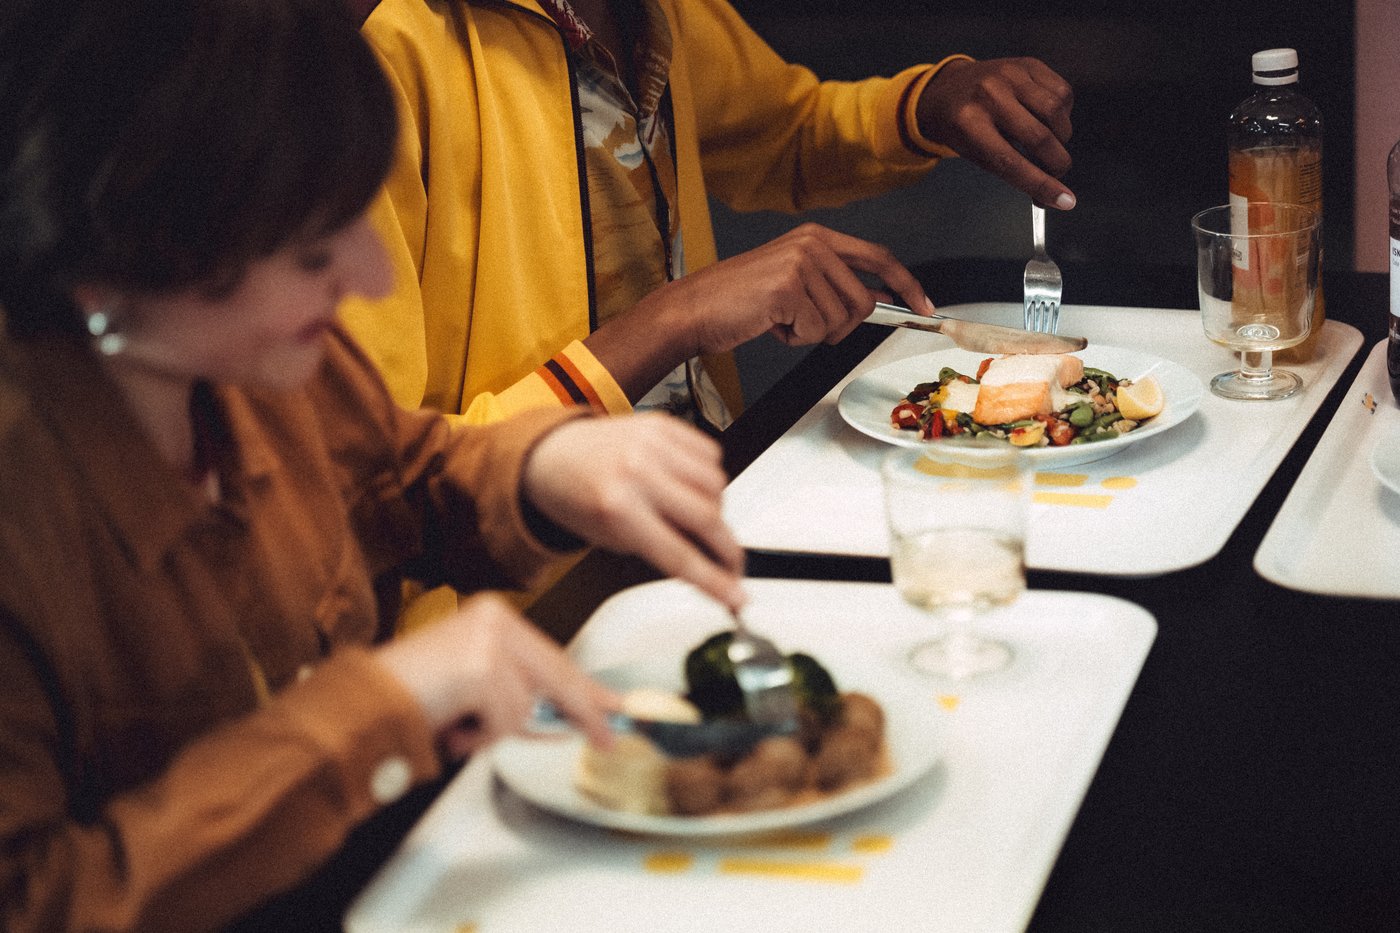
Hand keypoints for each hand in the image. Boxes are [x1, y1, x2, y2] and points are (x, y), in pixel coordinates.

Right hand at [376, 592, 618, 758]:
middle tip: (608, 737)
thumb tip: (565, 716)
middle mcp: (495, 621)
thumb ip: (517, 690)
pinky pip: (504, 722)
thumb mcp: (474, 684)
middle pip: (558, 676)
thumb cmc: (409, 695)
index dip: (587, 687)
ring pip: (526, 709)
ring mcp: (488, 642)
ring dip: (495, 733)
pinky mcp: (481, 668)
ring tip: (460, 728)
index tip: (612, 704)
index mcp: (494, 617)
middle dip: (584, 713)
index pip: (555, 656)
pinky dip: (480, 738)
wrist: (362, 702)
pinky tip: (454, 729)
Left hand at [521, 413, 745, 608]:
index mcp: (617, 507)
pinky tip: (690, 485)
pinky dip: (710, 476)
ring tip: (696, 516)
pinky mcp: (663, 424)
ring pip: (718, 484)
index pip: (679, 555)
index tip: (736, 597)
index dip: (714, 581)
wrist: (553, 454)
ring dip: (717, 509)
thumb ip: (661, 550)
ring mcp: (652, 443)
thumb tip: (710, 565)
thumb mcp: (613, 539)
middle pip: (708, 518)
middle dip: (728, 550)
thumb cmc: (578, 500)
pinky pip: (712, 454)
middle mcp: (637, 471)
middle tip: (732, 565)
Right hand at [667, 222, 934, 351]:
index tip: (925, 306)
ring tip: (780, 320)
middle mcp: (813, 244)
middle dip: (840, 326)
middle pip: (863, 301)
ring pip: (840, 321)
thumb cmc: (740, 302)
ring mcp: (801, 264)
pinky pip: (816, 331)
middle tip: (804, 325)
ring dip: (811, 333)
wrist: (695, 309)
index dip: (906, 285)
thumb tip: (878, 303)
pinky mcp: (788, 288)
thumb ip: (832, 283)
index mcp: (817, 237)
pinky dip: (795, 339)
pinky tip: (771, 325)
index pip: (878, 258)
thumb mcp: (793, 280)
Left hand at [915, 57, 1074, 209]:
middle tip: (1057, 173)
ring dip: (1062, 137)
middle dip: (1057, 164)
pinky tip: (1049, 119)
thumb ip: (1012, 172)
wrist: (949, 88)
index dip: (1041, 184)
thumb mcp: (975, 154)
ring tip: (1050, 144)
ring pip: (1056, 112)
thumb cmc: (962, 128)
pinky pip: (1063, 92)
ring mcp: (1010, 74)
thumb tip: (1053, 195)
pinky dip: (1063, 113)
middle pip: (1039, 137)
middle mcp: (989, 94)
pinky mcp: (1028, 64)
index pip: (1011, 161)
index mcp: (968, 123)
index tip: (1064, 201)